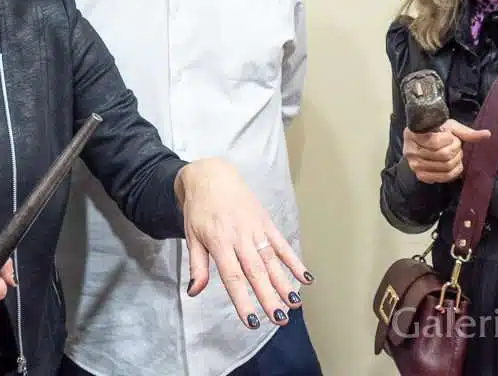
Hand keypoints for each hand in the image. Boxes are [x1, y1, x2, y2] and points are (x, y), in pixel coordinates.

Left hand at [175, 158, 310, 329]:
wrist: (211, 176)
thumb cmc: (199, 210)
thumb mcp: (191, 236)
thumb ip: (197, 265)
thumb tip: (194, 292)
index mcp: (219, 242)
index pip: (232, 277)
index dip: (243, 300)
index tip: (252, 320)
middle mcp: (240, 237)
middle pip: (256, 272)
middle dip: (269, 297)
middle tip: (279, 318)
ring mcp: (256, 229)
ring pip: (272, 260)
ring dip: (284, 282)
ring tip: (294, 303)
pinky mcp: (266, 222)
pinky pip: (282, 244)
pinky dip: (294, 260)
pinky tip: (305, 277)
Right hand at [403, 119, 491, 182]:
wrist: (424, 141)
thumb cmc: (436, 131)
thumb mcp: (449, 127)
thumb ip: (466, 132)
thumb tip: (487, 134)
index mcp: (413, 134)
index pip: (436, 142)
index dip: (450, 140)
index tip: (451, 137)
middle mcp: (410, 151)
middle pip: (443, 155)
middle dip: (456, 150)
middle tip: (456, 146)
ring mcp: (414, 165)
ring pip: (445, 167)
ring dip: (456, 160)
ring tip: (454, 154)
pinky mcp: (420, 175)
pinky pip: (442, 178)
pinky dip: (453, 172)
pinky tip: (454, 165)